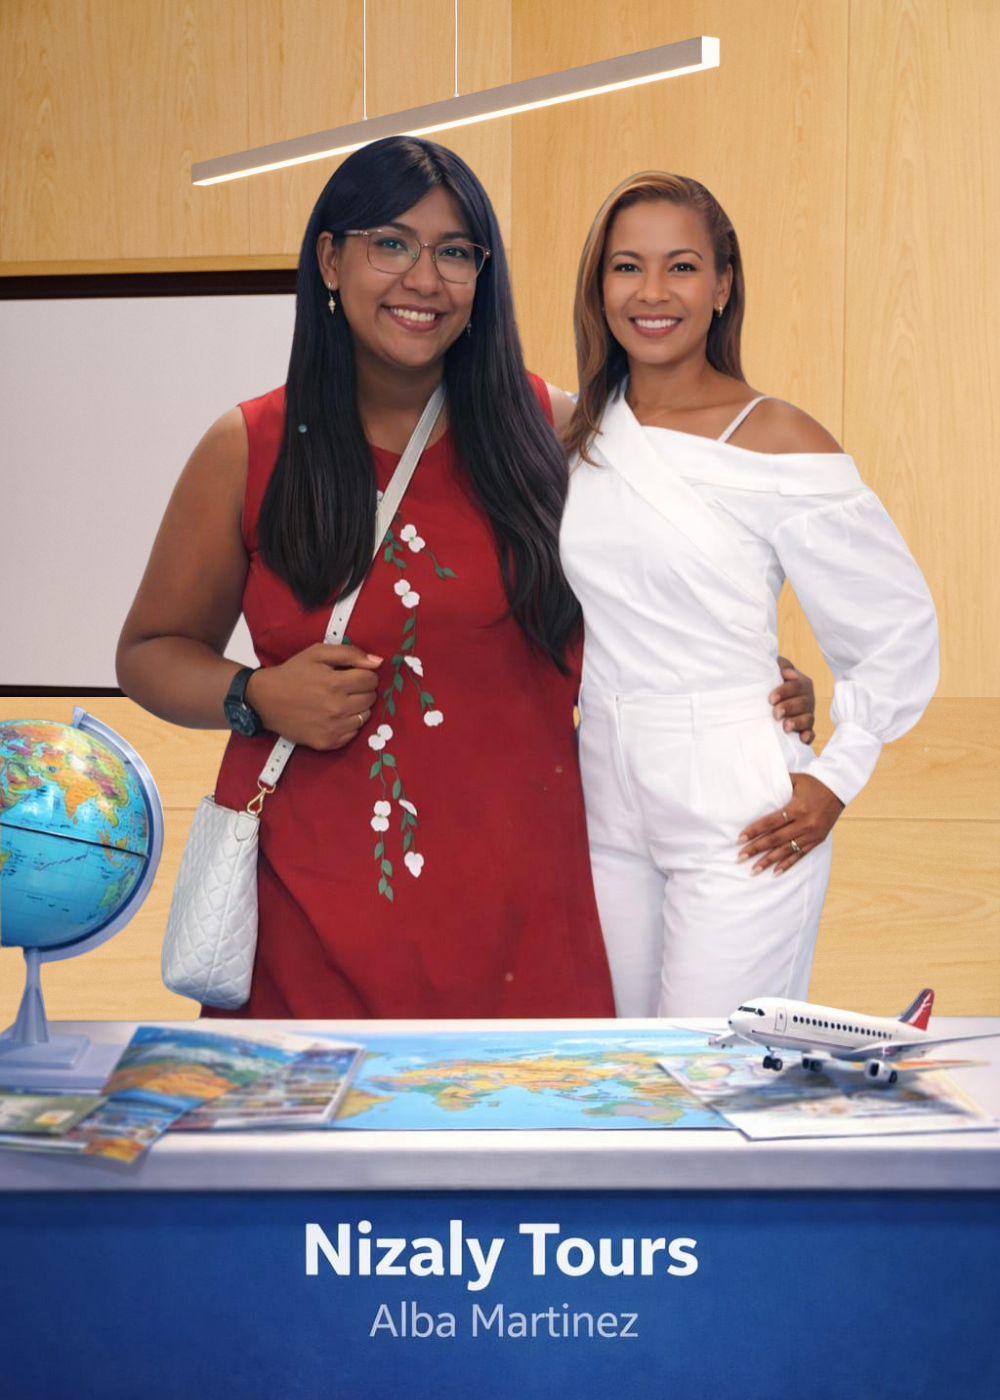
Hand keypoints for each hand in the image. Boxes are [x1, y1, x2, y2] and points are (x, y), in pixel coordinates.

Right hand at [245, 644, 381, 750]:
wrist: (265, 700)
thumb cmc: (293, 673)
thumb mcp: (317, 653)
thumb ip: (350, 653)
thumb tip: (378, 662)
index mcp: (335, 683)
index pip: (371, 680)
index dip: (364, 674)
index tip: (352, 674)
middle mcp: (337, 708)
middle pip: (370, 698)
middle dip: (362, 690)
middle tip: (344, 687)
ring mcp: (333, 728)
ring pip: (364, 716)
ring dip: (357, 707)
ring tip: (339, 701)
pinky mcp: (327, 742)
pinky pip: (353, 733)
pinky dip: (348, 724)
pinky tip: (333, 716)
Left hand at [737, 773, 843, 875]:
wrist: (839, 790)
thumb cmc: (813, 783)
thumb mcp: (796, 779)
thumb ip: (778, 784)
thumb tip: (757, 784)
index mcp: (797, 808)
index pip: (771, 822)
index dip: (754, 831)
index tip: (740, 839)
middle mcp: (805, 823)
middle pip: (776, 839)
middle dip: (756, 849)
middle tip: (740, 858)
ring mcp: (812, 834)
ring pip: (786, 851)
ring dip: (768, 861)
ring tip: (753, 870)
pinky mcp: (817, 840)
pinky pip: (800, 855)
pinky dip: (787, 864)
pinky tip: (775, 872)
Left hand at [772, 657, 815, 744]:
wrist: (775, 700)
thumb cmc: (775, 683)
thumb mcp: (778, 671)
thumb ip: (782, 665)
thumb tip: (785, 670)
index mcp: (802, 684)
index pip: (797, 686)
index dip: (784, 692)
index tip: (771, 699)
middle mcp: (808, 699)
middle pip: (802, 703)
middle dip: (789, 708)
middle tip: (776, 714)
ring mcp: (807, 715)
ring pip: (808, 719)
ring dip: (797, 723)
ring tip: (786, 727)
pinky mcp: (805, 729)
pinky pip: (811, 734)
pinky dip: (808, 736)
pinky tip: (802, 739)